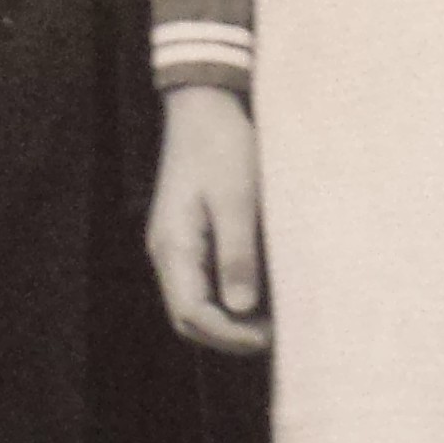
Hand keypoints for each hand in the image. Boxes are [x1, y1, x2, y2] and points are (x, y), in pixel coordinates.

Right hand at [148, 84, 270, 353]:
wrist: (204, 104)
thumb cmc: (222, 146)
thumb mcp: (237, 200)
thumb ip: (237, 255)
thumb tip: (240, 309)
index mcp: (173, 246)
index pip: (191, 313)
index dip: (229, 335)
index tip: (270, 338)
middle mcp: (168, 252)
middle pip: (189, 316)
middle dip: (229, 335)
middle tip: (275, 335)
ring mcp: (177, 244)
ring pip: (197, 301)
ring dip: (231, 318)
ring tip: (273, 318)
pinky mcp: (191, 235)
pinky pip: (205, 280)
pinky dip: (231, 295)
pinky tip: (263, 290)